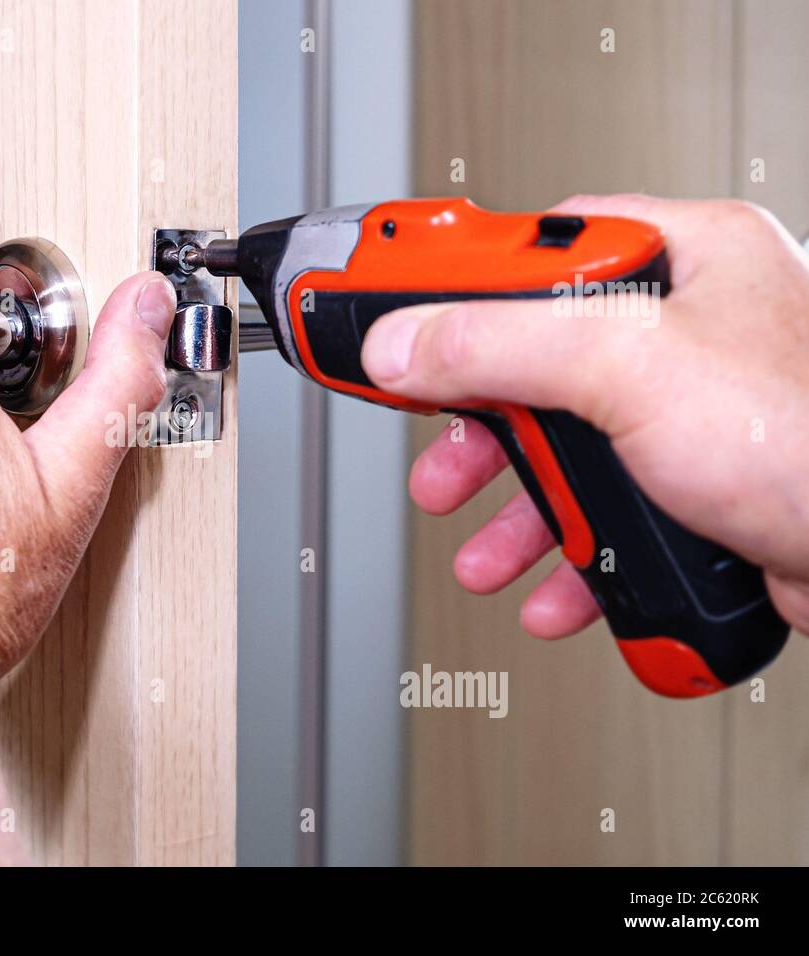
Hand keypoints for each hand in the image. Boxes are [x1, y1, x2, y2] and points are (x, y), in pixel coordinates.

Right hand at [361, 194, 808, 635]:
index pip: (536, 247)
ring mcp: (691, 413)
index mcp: (683, 256)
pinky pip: (606, 512)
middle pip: (536, 363)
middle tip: (438, 458)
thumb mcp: (626, 365)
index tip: (394, 311)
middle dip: (480, 432)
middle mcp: (688, 328)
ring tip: (485, 552)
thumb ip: (497, 343)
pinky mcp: (697, 487)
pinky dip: (569, 556)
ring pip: (566, 451)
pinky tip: (553, 587)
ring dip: (517, 513)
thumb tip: (402, 342)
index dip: (456, 282)